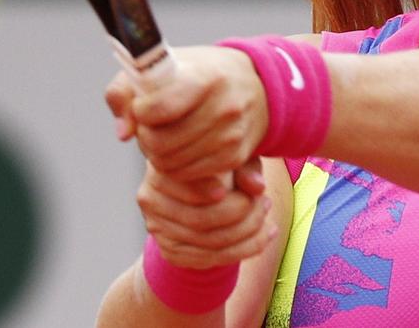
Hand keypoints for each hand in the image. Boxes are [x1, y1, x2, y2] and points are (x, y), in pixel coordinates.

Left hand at [106, 46, 268, 184]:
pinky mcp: (234, 158)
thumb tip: (123, 132)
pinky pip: (187, 175)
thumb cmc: (198, 74)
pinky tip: (180, 147)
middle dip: (145, 136)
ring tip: (165, 135)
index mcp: (205, 77)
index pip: (159, 108)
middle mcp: (223, 107)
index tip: (143, 105)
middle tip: (150, 125)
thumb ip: (126, 90)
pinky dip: (175, 166)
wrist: (254, 86)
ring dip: (157, 154)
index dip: (140, 111)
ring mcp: (231, 135)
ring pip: (170, 163)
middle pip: (160, 142)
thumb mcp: (161, 66)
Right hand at [137, 159, 276, 268]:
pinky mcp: (169, 251)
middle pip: (199, 218)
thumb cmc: (221, 168)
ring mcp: (157, 227)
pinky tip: (264, 237)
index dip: (218, 191)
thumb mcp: (236, 160)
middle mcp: (150, 197)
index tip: (249, 192)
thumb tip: (258, 185)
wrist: (202, 199)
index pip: (185, 184)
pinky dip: (243, 250)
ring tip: (269, 220)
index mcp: (161, 167)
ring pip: (207, 241)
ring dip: (247, 235)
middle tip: (266, 203)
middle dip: (243, 215)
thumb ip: (246, 167)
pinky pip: (208, 258)